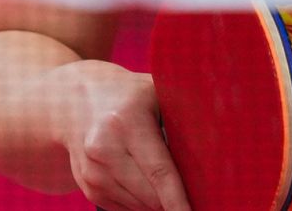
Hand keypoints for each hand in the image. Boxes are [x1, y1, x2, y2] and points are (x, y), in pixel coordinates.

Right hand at [56, 59, 190, 210]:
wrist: (70, 100)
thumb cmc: (126, 96)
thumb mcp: (154, 92)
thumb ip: (183, 113)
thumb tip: (220, 146)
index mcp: (125, 121)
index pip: (159, 172)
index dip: (179, 200)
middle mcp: (103, 147)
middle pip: (151, 196)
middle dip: (173, 201)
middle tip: (192, 190)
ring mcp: (92, 170)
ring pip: (138, 207)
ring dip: (157, 203)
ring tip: (162, 179)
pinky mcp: (87, 186)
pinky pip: (123, 209)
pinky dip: (139, 203)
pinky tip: (142, 182)